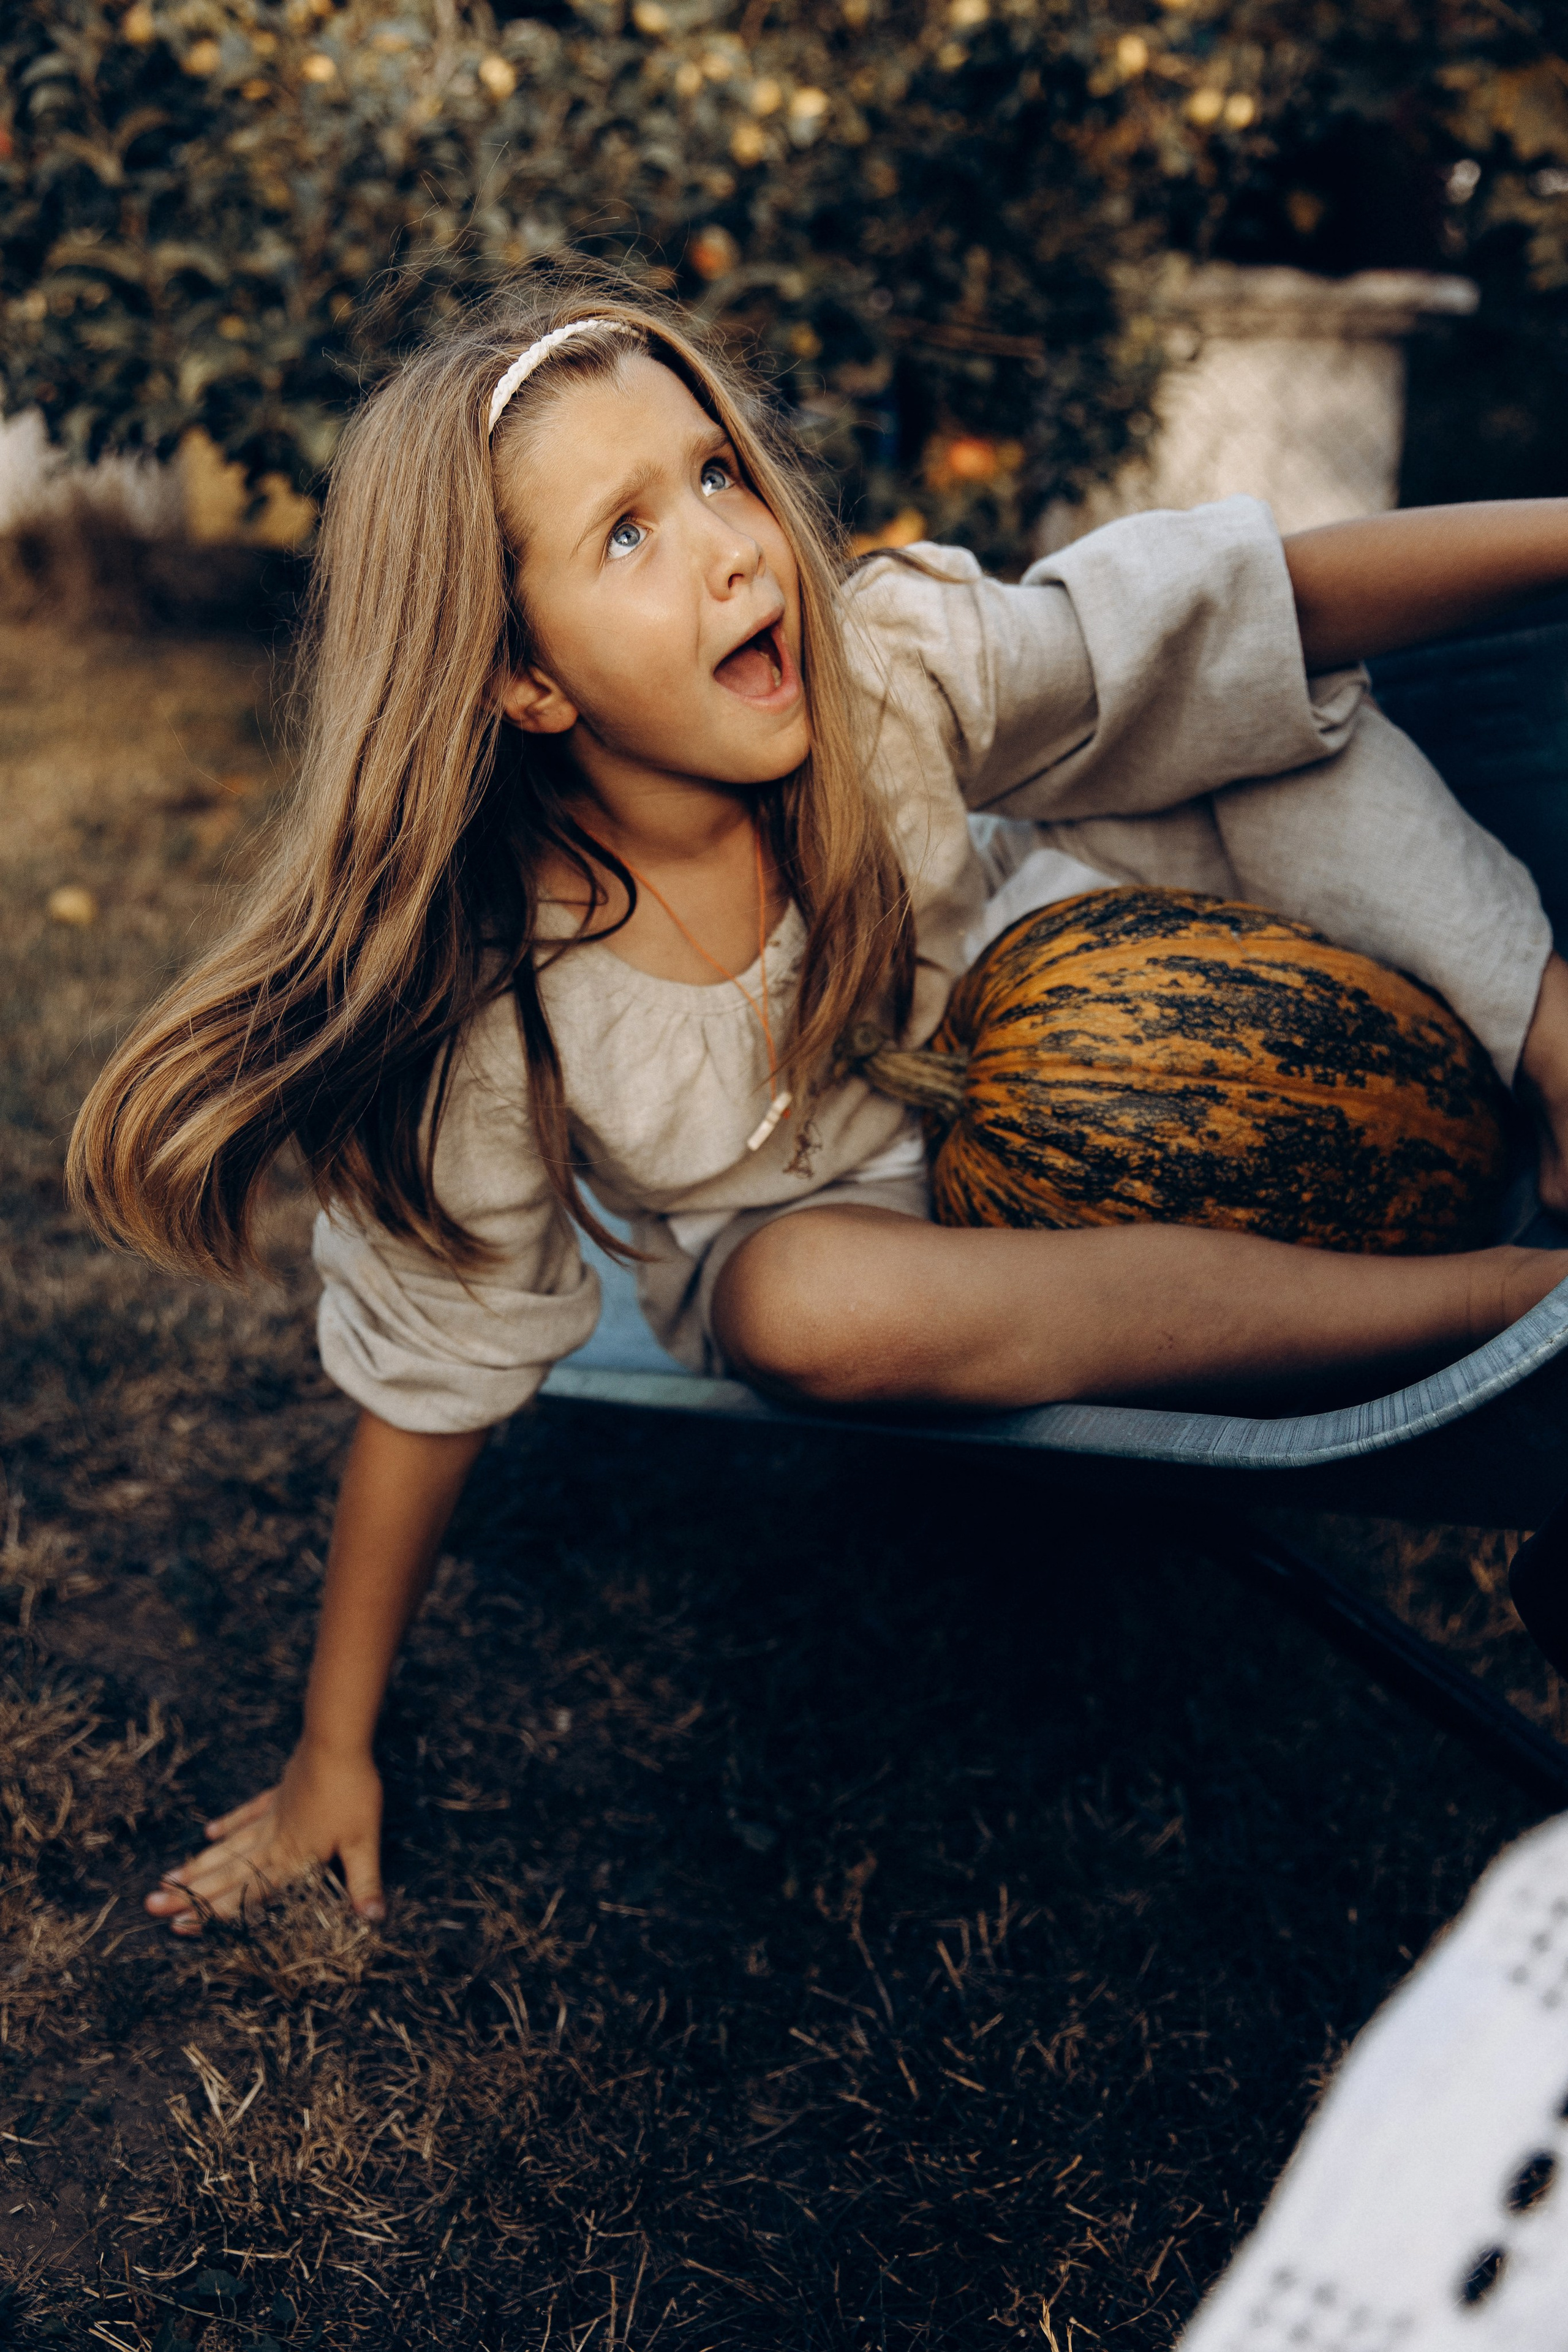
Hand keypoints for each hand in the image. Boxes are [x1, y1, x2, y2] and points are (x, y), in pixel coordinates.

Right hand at [145, 1741, 384, 1933]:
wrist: (336, 1742)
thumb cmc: (353, 1792)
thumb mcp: (364, 1842)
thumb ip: (363, 1881)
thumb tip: (373, 1918)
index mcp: (291, 1859)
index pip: (247, 1896)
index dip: (213, 1915)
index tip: (178, 1927)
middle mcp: (273, 1841)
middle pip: (225, 1874)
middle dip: (189, 1894)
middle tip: (150, 1906)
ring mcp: (271, 1816)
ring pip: (228, 1847)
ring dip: (199, 1865)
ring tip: (166, 1879)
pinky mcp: (277, 1795)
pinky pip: (247, 1814)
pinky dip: (229, 1825)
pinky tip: (210, 1832)